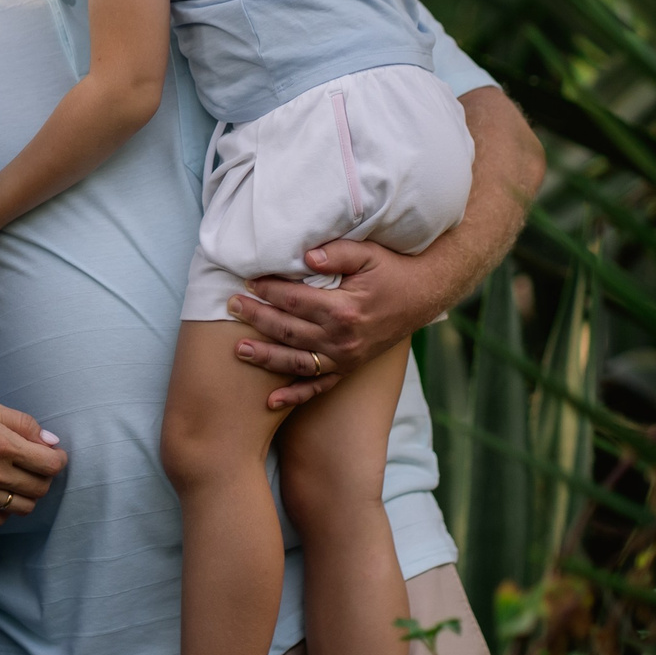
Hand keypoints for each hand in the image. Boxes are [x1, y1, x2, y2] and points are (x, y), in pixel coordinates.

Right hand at [0, 392, 66, 524]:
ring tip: (19, 479)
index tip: (52, 453)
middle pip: (40, 488)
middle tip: (35, 463)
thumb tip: (49, 441)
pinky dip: (5, 510)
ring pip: (24, 507)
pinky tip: (0, 493)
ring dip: (29, 494)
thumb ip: (21, 423)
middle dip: (45, 476)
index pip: (50, 465)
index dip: (58, 459)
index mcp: (2, 444)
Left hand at [229, 239, 448, 411]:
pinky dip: (295, 395)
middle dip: (257, 318)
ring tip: (238, 350)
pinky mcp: (348, 368)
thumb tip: (305, 256)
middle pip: (289, 330)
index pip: (295, 300)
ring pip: (296, 362)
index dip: (269, 290)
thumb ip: (336, 253)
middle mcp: (343, 339)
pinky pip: (319, 386)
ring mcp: (345, 358)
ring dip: (265, 358)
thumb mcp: (368, 253)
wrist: (423, 295)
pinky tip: (271, 401)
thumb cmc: (392, 270)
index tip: (249, 280)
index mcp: (345, 309)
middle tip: (231, 305)